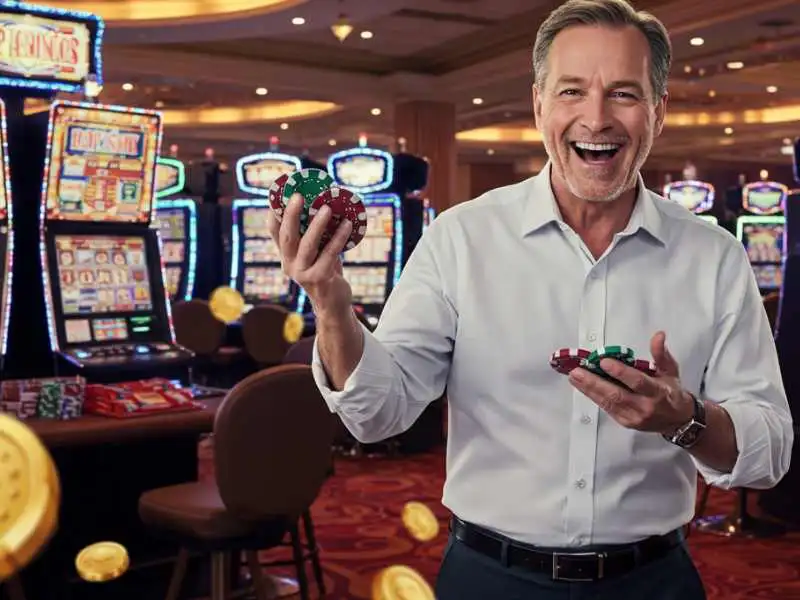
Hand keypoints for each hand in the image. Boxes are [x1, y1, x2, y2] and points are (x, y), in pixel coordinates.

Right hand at [267, 193, 352, 315]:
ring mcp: (302, 273)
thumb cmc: (326, 272)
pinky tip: (347, 225)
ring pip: (308, 244)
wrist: (333, 304)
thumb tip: (325, 204)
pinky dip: (339, 238)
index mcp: (286, 255)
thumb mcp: (317, 253)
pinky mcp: (319, 279)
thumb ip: (316, 235)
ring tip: (327, 208)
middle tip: (299, 196)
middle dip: (292, 214)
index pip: (274, 231)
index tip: (280, 192)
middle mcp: (289, 264)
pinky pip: (330, 254)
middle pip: (287, 236)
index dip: (275, 212)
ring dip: (318, 225)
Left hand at [568, 331, 694, 434]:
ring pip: (608, 403)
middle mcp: (645, 406)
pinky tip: (582, 387)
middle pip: (616, 395)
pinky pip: (606, 408)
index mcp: (658, 392)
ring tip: (575, 377)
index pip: (637, 382)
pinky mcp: (625, 422)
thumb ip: (661, 354)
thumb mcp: (670, 371)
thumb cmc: (672, 392)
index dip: (620, 372)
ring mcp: (634, 417)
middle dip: (595, 383)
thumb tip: (658, 335)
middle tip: (578, 371)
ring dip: (589, 389)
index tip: (604, 361)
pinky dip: (593, 396)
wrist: (678, 421)